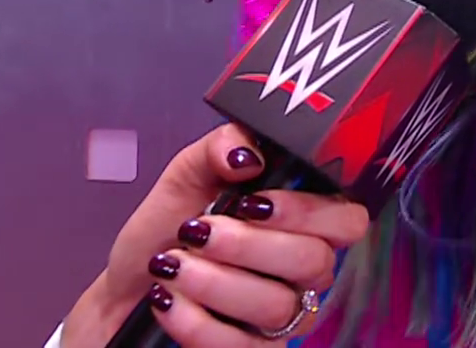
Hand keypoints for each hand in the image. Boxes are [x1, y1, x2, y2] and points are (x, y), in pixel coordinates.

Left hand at [61, 124, 370, 347]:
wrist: (126, 285)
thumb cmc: (166, 228)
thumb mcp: (188, 174)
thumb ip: (220, 148)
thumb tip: (248, 153)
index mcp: (304, 221)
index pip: (349, 220)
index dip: (310, 212)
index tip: (253, 202)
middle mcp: (304, 272)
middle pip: (313, 262)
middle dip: (246, 245)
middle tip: (196, 231)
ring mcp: (285, 317)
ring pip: (277, 306)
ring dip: (212, 282)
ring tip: (171, 265)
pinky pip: (241, 346)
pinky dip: (194, 320)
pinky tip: (167, 299)